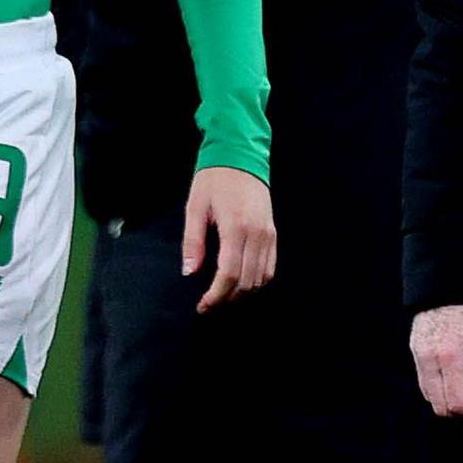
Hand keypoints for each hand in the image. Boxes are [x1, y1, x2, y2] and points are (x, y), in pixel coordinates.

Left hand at [183, 166, 278, 310]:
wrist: (240, 157)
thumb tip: (189, 272)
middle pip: (247, 281)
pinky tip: (241, 283)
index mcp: (235, 227)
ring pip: (261, 278)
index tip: (203, 306)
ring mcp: (268, 234)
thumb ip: (193, 241)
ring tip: (223, 295)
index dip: (216, 296)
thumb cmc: (214, 180)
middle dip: (227, 298)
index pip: (229, 274)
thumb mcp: (195, 207)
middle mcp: (256, 233)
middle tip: (209, 304)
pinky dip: (257, 281)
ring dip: (242, 293)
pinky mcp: (273, 233)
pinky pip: (270, 267)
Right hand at [409, 301, 462, 420]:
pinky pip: (425, 381)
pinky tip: (461, 376)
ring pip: (431, 396)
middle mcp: (430, 359)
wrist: (448, 276)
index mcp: (450, 356)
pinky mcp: (416, 350)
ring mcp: (419, 355)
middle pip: (441, 406)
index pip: (458, 403)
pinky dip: (442, 387)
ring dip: (452, 400)